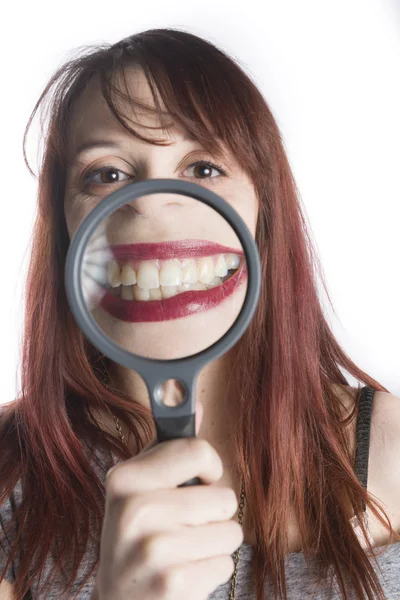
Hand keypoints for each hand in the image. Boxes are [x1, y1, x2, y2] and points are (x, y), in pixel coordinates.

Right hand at [93, 401, 242, 598]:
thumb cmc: (138, 536)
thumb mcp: (141, 488)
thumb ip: (170, 449)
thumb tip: (196, 402)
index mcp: (125, 477)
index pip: (199, 451)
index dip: (209, 468)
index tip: (198, 481)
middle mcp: (134, 509)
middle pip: (223, 496)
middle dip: (214, 514)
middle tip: (184, 526)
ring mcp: (152, 548)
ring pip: (230, 531)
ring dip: (215, 544)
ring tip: (183, 552)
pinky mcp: (172, 583)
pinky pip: (225, 564)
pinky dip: (211, 571)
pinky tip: (183, 575)